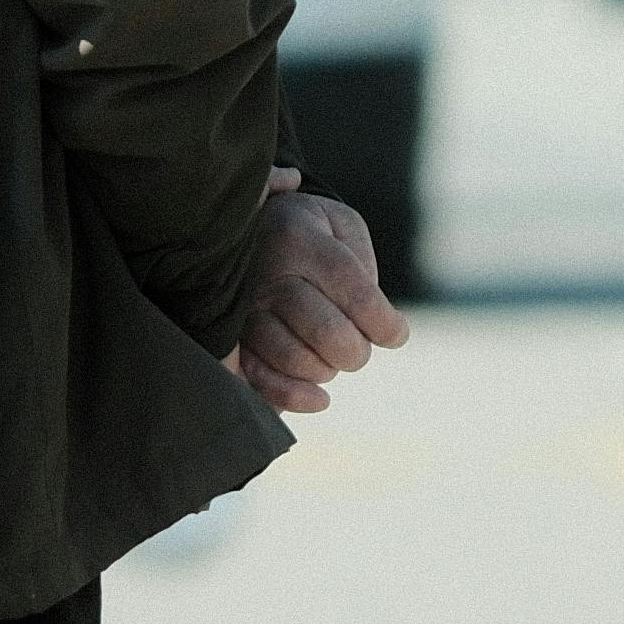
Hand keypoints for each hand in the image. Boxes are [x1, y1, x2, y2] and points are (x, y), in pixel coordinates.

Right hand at [234, 169, 409, 416]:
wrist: (239, 228)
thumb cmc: (307, 231)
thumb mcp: (340, 225)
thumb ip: (364, 263)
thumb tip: (373, 322)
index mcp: (301, 240)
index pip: (358, 296)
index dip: (385, 326)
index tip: (397, 335)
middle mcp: (268, 274)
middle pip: (330, 335)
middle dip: (356, 351)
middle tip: (356, 345)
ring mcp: (242, 309)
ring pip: (297, 360)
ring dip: (326, 370)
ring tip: (330, 356)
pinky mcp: (227, 338)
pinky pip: (259, 379)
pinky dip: (293, 397)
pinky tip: (318, 399)